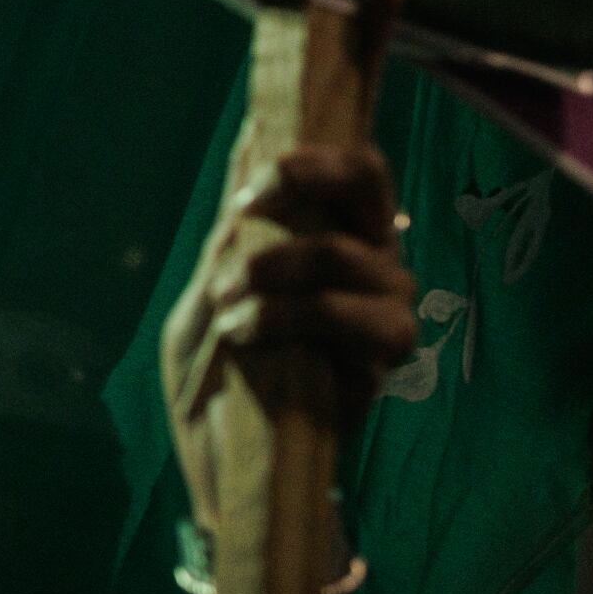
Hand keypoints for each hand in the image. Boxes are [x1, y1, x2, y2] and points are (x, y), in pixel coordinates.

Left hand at [160, 141, 414, 531]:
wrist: (221, 457)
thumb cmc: (217, 367)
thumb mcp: (210, 289)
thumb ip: (236, 227)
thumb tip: (251, 137)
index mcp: (334, 237)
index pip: (357, 171)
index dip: (314, 161)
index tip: (253, 188)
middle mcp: (370, 268)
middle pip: (373, 191)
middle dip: (303, 191)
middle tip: (241, 225)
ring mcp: (382, 315)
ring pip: (358, 260)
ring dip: (280, 271)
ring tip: (229, 305)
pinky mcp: (382, 365)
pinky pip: (358, 323)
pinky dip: (290, 319)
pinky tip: (245, 336)